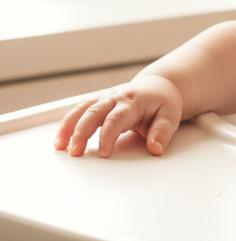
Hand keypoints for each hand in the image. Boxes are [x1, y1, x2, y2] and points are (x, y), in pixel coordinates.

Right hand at [54, 75, 183, 157]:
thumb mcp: (170, 116)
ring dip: (69, 126)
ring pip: (82, 108)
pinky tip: (60, 139)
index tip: (104, 154)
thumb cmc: (163, 102)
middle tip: (75, 152)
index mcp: (133, 102)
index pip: (116, 119)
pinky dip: (67, 123)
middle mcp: (116, 97)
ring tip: (60, 146)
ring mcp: (105, 98)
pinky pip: (79, 109)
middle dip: (81, 132)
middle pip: (94, 112)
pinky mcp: (98, 101)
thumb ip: (162, 132)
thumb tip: (156, 149)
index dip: (108, 136)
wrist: (158, 86)